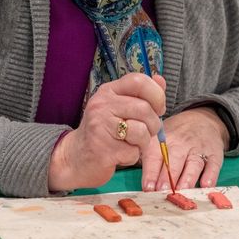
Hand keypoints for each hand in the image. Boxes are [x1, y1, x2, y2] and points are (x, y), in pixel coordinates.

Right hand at [47, 73, 166, 192]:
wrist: (77, 157)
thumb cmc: (104, 131)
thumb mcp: (119, 107)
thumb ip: (141, 94)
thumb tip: (161, 80)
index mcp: (108, 91)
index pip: (138, 81)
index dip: (156, 95)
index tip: (158, 109)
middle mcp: (102, 105)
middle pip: (144, 108)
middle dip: (154, 124)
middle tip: (147, 132)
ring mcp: (100, 126)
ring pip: (141, 131)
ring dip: (144, 142)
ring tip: (132, 143)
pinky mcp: (103, 149)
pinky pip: (133, 152)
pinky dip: (132, 156)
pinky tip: (120, 154)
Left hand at [140, 106, 226, 191]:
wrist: (202, 120)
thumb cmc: (174, 137)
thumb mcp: (158, 139)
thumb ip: (150, 159)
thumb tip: (144, 185)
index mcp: (162, 141)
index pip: (154, 156)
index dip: (150, 172)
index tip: (148, 187)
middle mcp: (180, 144)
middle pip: (173, 161)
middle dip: (167, 177)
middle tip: (162, 192)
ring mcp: (198, 149)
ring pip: (193, 164)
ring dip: (187, 178)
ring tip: (181, 191)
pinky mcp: (215, 154)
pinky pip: (213, 165)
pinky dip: (210, 175)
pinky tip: (205, 185)